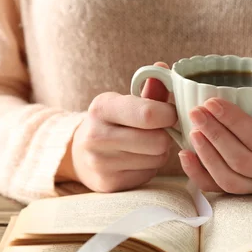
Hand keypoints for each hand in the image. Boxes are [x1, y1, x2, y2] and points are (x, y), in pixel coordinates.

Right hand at [57, 62, 176, 191]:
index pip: (148, 114)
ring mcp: (101, 163)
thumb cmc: (112, 122)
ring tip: (146, 146)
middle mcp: (97, 136)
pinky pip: (149, 174)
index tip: (171, 114)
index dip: (170, 115)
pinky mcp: (109, 183)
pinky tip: (137, 160)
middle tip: (159, 132)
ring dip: (159, 152)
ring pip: (157, 158)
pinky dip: (150, 167)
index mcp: (102, 107)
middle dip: (166, 136)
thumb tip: (163, 67)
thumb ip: (149, 89)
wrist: (80, 153)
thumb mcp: (125, 102)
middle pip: (158, 141)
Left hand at [178, 88, 251, 192]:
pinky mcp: (242, 192)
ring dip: (207, 155)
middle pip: (243, 161)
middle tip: (196, 112)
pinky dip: (198, 174)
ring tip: (192, 130)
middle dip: (216, 136)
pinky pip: (217, 189)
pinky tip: (185, 154)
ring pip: (230, 180)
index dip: (235, 123)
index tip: (212, 102)